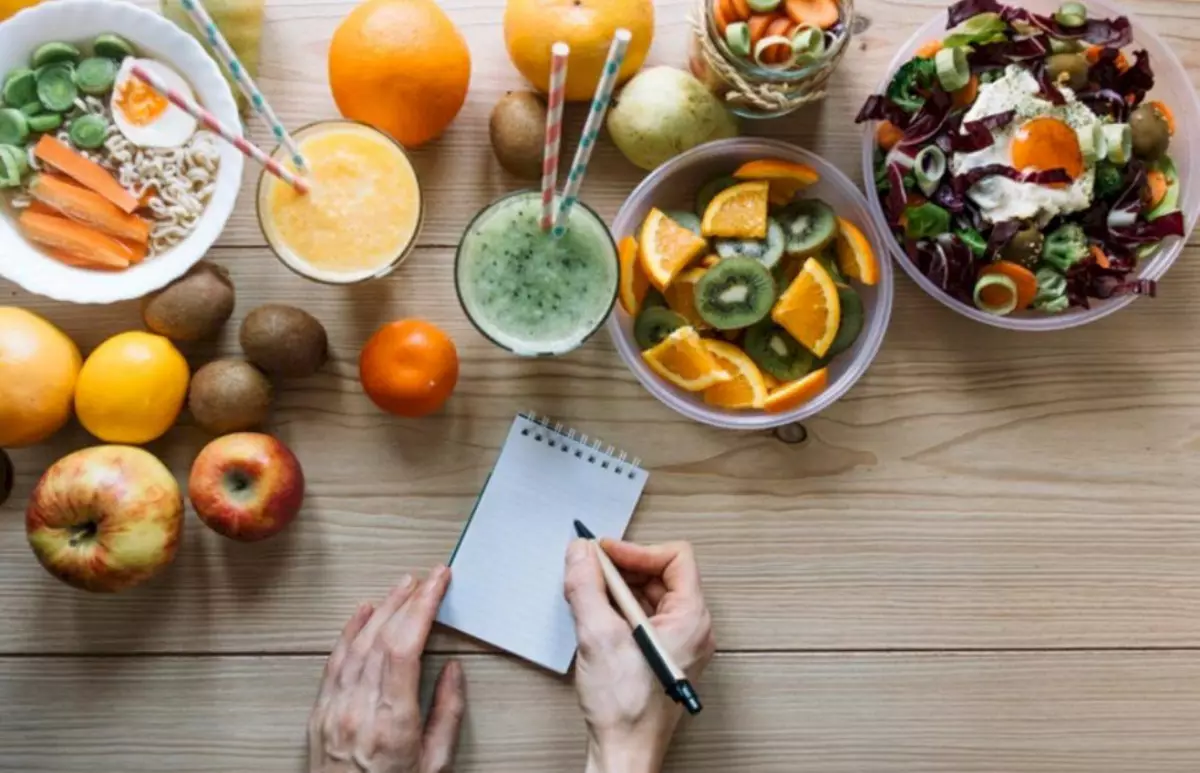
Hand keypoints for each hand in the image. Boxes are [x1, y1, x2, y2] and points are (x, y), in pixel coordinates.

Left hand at [309, 567, 465, 772]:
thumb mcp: (436, 766)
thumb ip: (447, 715)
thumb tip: (452, 671)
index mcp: (392, 723)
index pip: (405, 646)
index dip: (423, 607)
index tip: (439, 582)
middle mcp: (359, 710)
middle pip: (382, 637)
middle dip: (409, 599)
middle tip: (429, 576)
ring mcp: (335, 709)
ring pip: (357, 643)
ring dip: (383, 608)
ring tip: (403, 585)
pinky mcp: (320, 713)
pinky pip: (334, 661)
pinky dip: (349, 630)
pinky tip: (363, 611)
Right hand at [564, 539, 714, 772]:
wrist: (625, 753)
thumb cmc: (627, 709)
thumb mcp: (599, 636)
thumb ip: (586, 587)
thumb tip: (581, 553)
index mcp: (691, 619)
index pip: (675, 558)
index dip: (637, 550)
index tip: (605, 553)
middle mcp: (691, 629)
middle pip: (661, 575)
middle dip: (623, 569)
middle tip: (591, 569)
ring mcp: (678, 644)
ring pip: (650, 597)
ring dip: (618, 589)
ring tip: (589, 593)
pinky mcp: (661, 656)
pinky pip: (644, 618)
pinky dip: (619, 610)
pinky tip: (597, 617)